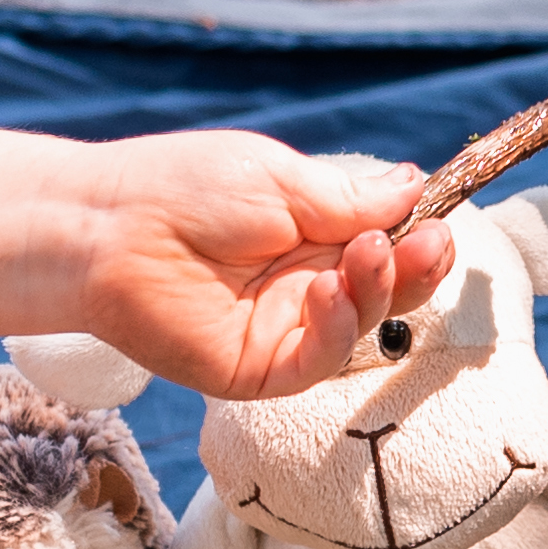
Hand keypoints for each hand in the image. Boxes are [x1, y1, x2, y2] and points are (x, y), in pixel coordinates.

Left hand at [65, 134, 456, 400]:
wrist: (107, 226)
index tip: (440, 217)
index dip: (419, 237)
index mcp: (314, 237)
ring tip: (367, 253)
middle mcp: (306, 287)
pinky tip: (329, 291)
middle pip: (388, 292)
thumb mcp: (281, 180)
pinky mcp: (257, 368)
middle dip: (417, 268)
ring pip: (362, 328)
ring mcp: (284, 330)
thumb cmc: (182, 189)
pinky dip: (337, 329)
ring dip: (378, 290)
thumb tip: (416, 182)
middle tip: (426, 241)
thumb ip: (349, 198)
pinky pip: (317, 362)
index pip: (389, 246)